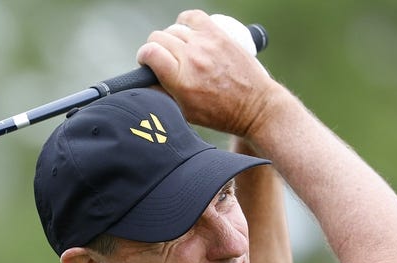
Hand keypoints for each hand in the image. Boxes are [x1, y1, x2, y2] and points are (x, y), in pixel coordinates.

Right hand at [135, 9, 279, 137]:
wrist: (253, 106)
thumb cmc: (221, 113)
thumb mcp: (184, 112)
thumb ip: (162, 95)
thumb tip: (147, 81)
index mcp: (181, 79)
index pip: (150, 52)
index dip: (143, 56)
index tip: (147, 63)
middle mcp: (192, 58)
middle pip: (159, 38)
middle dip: (155, 48)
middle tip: (162, 60)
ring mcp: (206, 43)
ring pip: (174, 28)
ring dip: (170, 39)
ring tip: (178, 51)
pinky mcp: (219, 35)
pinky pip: (193, 16)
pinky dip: (185, 21)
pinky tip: (187, 33)